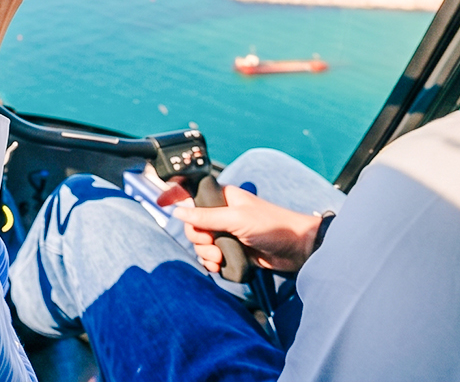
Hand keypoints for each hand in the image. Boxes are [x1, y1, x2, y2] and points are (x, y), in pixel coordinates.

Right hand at [174, 184, 321, 274]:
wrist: (298, 250)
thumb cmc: (272, 225)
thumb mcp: (236, 218)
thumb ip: (206, 217)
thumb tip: (178, 212)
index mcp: (222, 198)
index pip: (192, 193)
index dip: (176, 195)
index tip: (161, 202)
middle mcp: (221, 214)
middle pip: (192, 224)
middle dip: (198, 239)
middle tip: (211, 246)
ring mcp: (227, 232)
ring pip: (201, 242)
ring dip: (205, 253)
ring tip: (219, 259)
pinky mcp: (233, 250)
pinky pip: (211, 256)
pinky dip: (212, 263)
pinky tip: (219, 267)